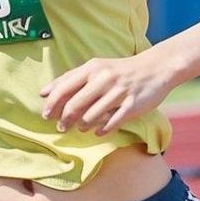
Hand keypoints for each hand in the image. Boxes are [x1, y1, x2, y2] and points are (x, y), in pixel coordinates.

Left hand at [41, 51, 170, 136]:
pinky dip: (102, 130)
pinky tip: (98, 132)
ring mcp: (119, 92)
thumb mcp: (96, 68)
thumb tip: (43, 93)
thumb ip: (70, 79)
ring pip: (92, 116)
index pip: (64, 87)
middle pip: (75, 104)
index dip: (52, 104)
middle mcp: (104, 79)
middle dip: (64, 120)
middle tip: (61, 128)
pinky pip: (112, 123)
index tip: (46, 116)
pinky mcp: (133, 105)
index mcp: (93, 68)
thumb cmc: (120, 71)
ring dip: (82, 125)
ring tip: (81, 128)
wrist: (156, 68)